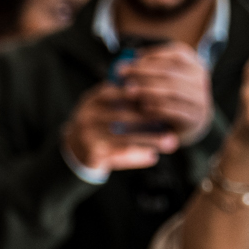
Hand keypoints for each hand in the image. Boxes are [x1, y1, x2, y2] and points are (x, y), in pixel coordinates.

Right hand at [64, 82, 180, 173]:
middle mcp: (89, 114)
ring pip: (126, 137)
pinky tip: (153, 157)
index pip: (124, 92)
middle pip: (126, 115)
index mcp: (95, 97)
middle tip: (175, 121)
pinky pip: (119, 154)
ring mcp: (88, 135)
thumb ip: (128, 98)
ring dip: (151, 139)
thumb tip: (161, 92)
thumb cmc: (101, 123)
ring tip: (172, 142)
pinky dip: (138, 157)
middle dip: (153, 118)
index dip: (148, 96)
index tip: (170, 100)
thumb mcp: (108, 105)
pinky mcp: (92, 152)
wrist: (74, 148)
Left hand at [118, 42, 214, 145]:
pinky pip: (174, 111)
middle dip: (143, 71)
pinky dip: (157, 108)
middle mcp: (201, 80)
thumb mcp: (163, 82)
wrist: (191, 125)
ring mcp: (200, 99)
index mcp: (196, 65)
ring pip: (173, 90)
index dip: (154, 55)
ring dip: (147, 89)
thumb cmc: (170, 99)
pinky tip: (141, 107)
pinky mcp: (194, 118)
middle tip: (120, 73)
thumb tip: (123, 63)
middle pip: (171, 71)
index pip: (177, 54)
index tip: (132, 58)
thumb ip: (150, 71)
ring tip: (128, 91)